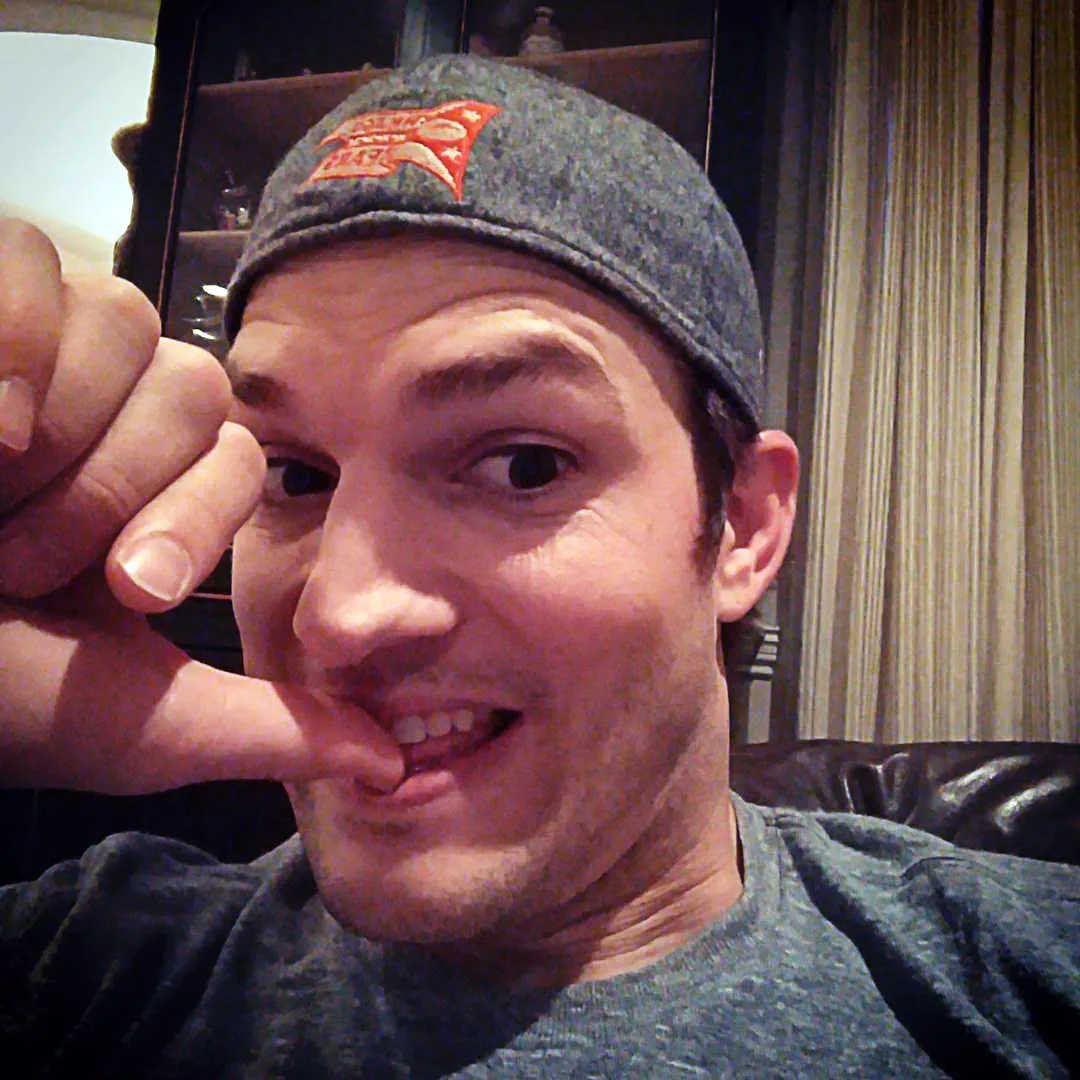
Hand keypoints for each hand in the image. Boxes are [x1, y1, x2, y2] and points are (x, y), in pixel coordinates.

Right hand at [0, 221, 402, 794]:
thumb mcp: (144, 723)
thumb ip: (272, 731)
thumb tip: (390, 764)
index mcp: (154, 496)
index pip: (242, 449)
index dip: (195, 514)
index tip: (128, 593)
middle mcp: (106, 416)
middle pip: (193, 379)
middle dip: (115, 483)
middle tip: (29, 561)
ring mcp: (33, 350)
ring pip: (121, 316)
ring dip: (57, 431)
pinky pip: (29, 253)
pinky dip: (9, 332)